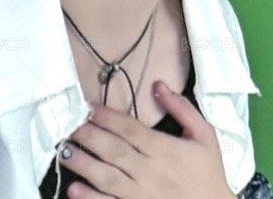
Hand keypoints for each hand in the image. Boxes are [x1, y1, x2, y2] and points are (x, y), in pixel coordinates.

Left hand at [60, 79, 235, 197]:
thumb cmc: (208, 173)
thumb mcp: (204, 135)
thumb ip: (182, 108)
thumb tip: (159, 85)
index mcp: (164, 149)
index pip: (131, 129)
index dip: (108, 117)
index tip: (89, 107)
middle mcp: (149, 171)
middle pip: (114, 151)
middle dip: (89, 136)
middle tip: (69, 124)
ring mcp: (141, 194)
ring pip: (107, 177)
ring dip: (84, 164)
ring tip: (64, 151)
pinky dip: (92, 198)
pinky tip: (74, 189)